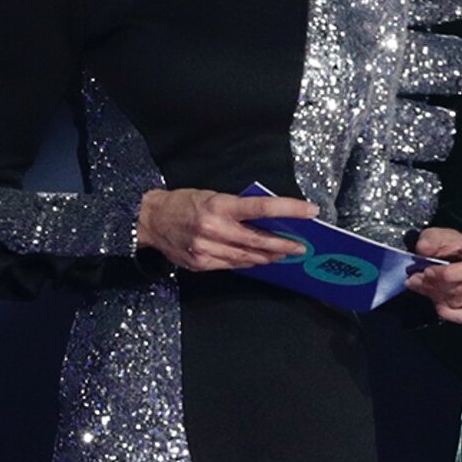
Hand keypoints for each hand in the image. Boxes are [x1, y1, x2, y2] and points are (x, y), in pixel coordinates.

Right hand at [137, 189, 316, 271]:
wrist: (151, 220)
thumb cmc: (184, 203)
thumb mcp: (212, 196)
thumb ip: (238, 208)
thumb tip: (267, 219)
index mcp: (219, 206)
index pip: (262, 208)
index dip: (289, 210)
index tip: (310, 211)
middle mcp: (214, 229)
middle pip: (259, 241)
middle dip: (284, 245)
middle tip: (301, 247)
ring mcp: (207, 249)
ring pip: (247, 257)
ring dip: (268, 256)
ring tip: (283, 253)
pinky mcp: (201, 263)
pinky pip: (232, 265)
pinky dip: (248, 262)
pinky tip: (258, 259)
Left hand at [409, 228, 461, 323]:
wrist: (453, 255)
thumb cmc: (449, 245)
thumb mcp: (436, 235)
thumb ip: (430, 240)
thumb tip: (424, 247)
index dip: (449, 274)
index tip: (428, 272)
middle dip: (437, 285)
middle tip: (417, 279)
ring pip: (461, 301)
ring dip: (437, 296)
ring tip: (422, 286)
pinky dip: (449, 314)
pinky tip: (438, 306)